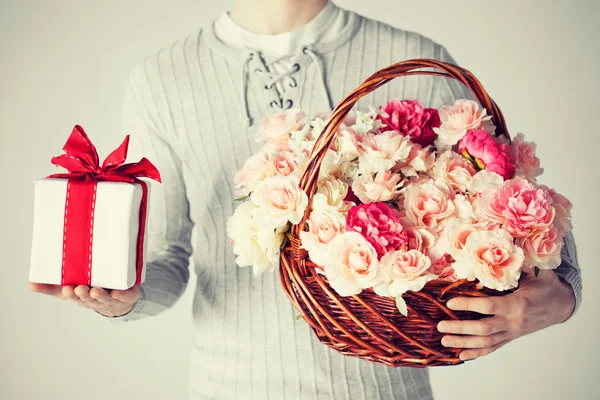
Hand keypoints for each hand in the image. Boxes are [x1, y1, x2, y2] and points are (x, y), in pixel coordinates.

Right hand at [28, 282, 139, 316]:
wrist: (119, 303)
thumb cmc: (91, 294)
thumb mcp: (71, 291)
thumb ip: (51, 288)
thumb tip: (30, 284)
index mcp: (81, 298)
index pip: (74, 297)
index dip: (70, 294)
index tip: (66, 288)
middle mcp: (95, 299)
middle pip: (88, 298)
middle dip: (84, 294)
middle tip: (80, 289)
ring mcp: (111, 298)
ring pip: (105, 298)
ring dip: (100, 295)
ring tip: (95, 291)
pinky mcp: (126, 295)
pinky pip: (124, 296)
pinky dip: (122, 294)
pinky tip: (118, 292)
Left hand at [436, 269, 575, 360]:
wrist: (561, 305)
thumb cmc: (545, 284)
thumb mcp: (536, 270)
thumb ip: (520, 260)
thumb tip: (505, 240)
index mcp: (517, 303)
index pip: (489, 306)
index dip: (469, 305)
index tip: (450, 302)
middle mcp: (513, 321)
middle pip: (484, 329)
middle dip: (461, 328)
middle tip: (440, 325)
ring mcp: (511, 332)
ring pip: (486, 342)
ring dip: (464, 343)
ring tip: (444, 340)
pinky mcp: (510, 337)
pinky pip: (492, 348)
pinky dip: (476, 352)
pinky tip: (461, 355)